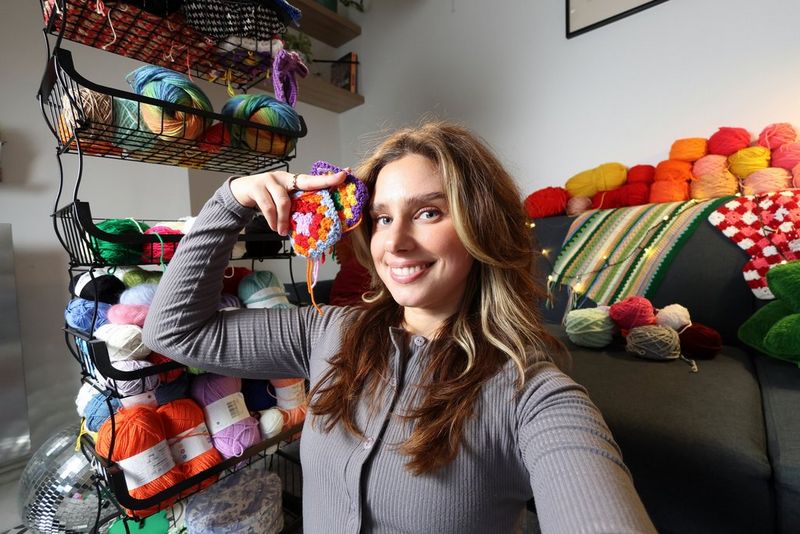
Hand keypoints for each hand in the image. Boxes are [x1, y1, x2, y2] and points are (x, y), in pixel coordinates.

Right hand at [229, 169, 347, 234]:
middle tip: (331, 200)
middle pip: (305, 182)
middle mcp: (284, 177)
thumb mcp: (282, 200)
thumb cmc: (267, 198)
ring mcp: (270, 180)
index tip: (346, 175)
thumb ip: (295, 207)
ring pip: (284, 201)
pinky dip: (272, 220)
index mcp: (293, 181)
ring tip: (282, 232)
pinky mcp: (257, 187)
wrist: (241, 191)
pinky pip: (268, 206)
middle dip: (321, 185)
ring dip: (284, 219)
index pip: (314, 179)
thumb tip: (313, 226)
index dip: (330, 177)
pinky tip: (274, 227)